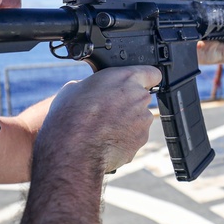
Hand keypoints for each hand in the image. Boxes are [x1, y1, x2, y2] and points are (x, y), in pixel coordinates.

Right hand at [37, 65, 160, 174]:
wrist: (74, 150)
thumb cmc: (71, 117)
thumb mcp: (75, 88)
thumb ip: (96, 86)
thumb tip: (96, 91)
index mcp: (125, 78)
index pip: (151, 73)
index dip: (144, 78)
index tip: (136, 84)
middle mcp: (139, 97)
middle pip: (141, 97)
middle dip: (129, 102)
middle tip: (108, 110)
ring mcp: (143, 120)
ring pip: (139, 118)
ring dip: (127, 122)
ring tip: (104, 129)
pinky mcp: (142, 140)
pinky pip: (135, 136)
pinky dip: (125, 138)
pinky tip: (107, 141)